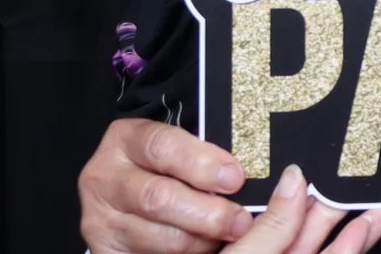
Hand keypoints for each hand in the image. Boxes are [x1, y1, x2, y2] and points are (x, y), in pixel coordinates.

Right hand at [78, 119, 380, 253]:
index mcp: (128, 139)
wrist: (121, 194)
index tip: (237, 178)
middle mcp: (105, 177)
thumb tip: (279, 171)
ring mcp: (102, 218)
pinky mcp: (105, 249)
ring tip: (232, 238)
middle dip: (208, 212)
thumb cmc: (166, 166)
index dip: (202, 163)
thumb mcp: (181, 149)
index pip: (163, 146)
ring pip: (157, 235)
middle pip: (158, 197)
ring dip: (200, 240)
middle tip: (243, 221)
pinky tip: (207, 249)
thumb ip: (212, 156)